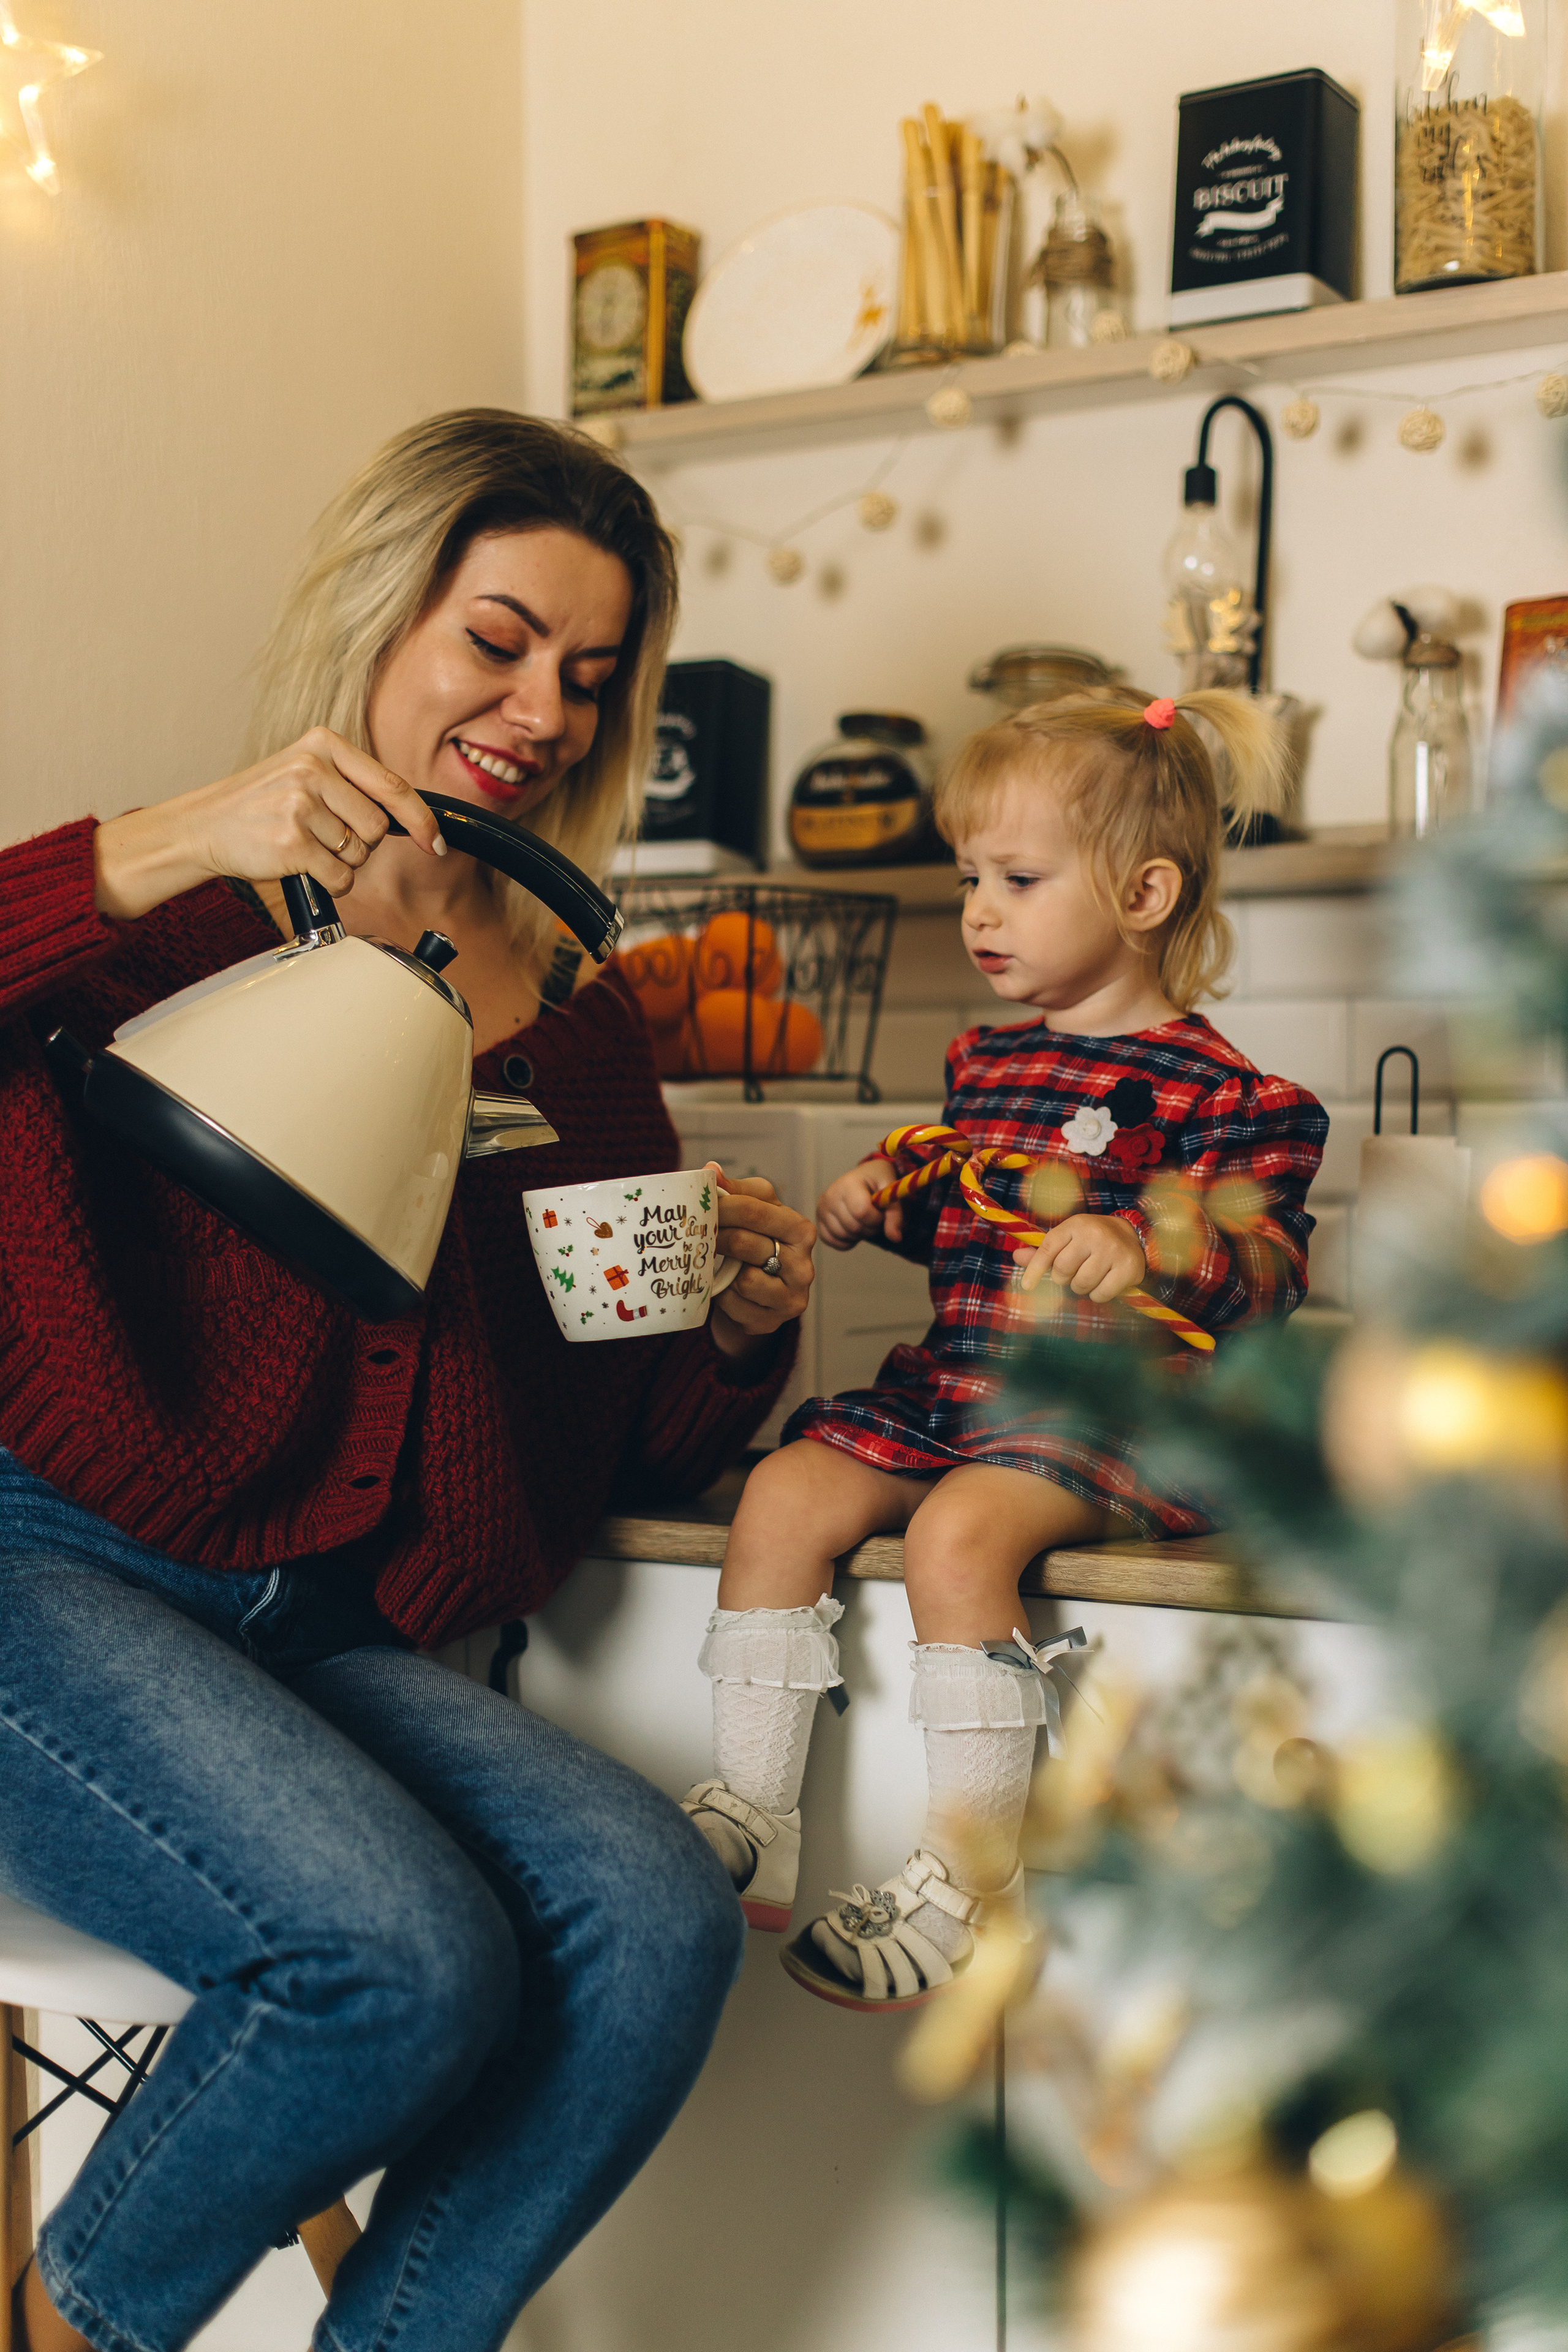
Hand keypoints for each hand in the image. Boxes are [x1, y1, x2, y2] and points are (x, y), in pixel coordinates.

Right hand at [93, 728, 444, 921]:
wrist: (204, 825)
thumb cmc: (260, 805)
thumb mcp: (304, 773)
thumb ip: (351, 784)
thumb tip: (411, 817)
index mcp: (323, 744)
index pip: (392, 785)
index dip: (420, 819)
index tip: (435, 841)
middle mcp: (313, 769)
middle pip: (377, 826)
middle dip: (360, 842)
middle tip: (324, 836)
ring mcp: (301, 804)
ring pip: (359, 853)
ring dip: (341, 861)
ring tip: (305, 845)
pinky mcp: (292, 841)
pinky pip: (340, 876)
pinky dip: (329, 881)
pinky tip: (301, 865)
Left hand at [708, 1166, 815, 1359]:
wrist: (761, 1294)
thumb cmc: (758, 1242)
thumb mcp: (754, 1209)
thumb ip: (734, 1189)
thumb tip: (711, 1171)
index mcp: (801, 1231)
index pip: (754, 1210)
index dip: (722, 1206)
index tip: (703, 1208)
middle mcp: (804, 1266)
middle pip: (744, 1243)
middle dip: (717, 1237)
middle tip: (704, 1235)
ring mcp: (791, 1298)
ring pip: (743, 1280)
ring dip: (725, 1271)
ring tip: (724, 1264)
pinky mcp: (772, 1322)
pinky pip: (735, 1305)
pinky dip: (724, 1296)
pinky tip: (728, 1289)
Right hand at [815, 1158, 904, 1250]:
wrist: (863, 1177)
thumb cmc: (877, 1182)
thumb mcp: (890, 1191)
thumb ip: (894, 1215)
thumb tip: (895, 1238)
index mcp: (848, 1183)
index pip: (861, 1212)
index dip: (876, 1218)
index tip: (880, 1212)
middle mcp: (830, 1195)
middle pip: (853, 1227)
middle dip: (870, 1228)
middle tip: (874, 1217)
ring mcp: (822, 1209)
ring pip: (843, 1236)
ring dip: (860, 1235)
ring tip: (864, 1221)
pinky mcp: (819, 1221)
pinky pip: (833, 1241)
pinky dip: (847, 1241)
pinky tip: (854, 1229)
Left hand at [1016, 1213, 1146, 1302]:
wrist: (1131, 1235)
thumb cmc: (1091, 1239)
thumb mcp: (1067, 1238)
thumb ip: (1043, 1250)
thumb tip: (1017, 1257)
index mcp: (1076, 1224)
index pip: (1048, 1249)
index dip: (1035, 1269)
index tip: (1027, 1285)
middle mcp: (1094, 1234)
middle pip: (1062, 1270)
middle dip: (1064, 1278)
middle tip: (1075, 1271)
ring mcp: (1113, 1250)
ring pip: (1081, 1284)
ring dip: (1081, 1288)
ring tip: (1090, 1276)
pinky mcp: (1129, 1267)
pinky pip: (1101, 1294)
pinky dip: (1099, 1295)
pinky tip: (1105, 1282)